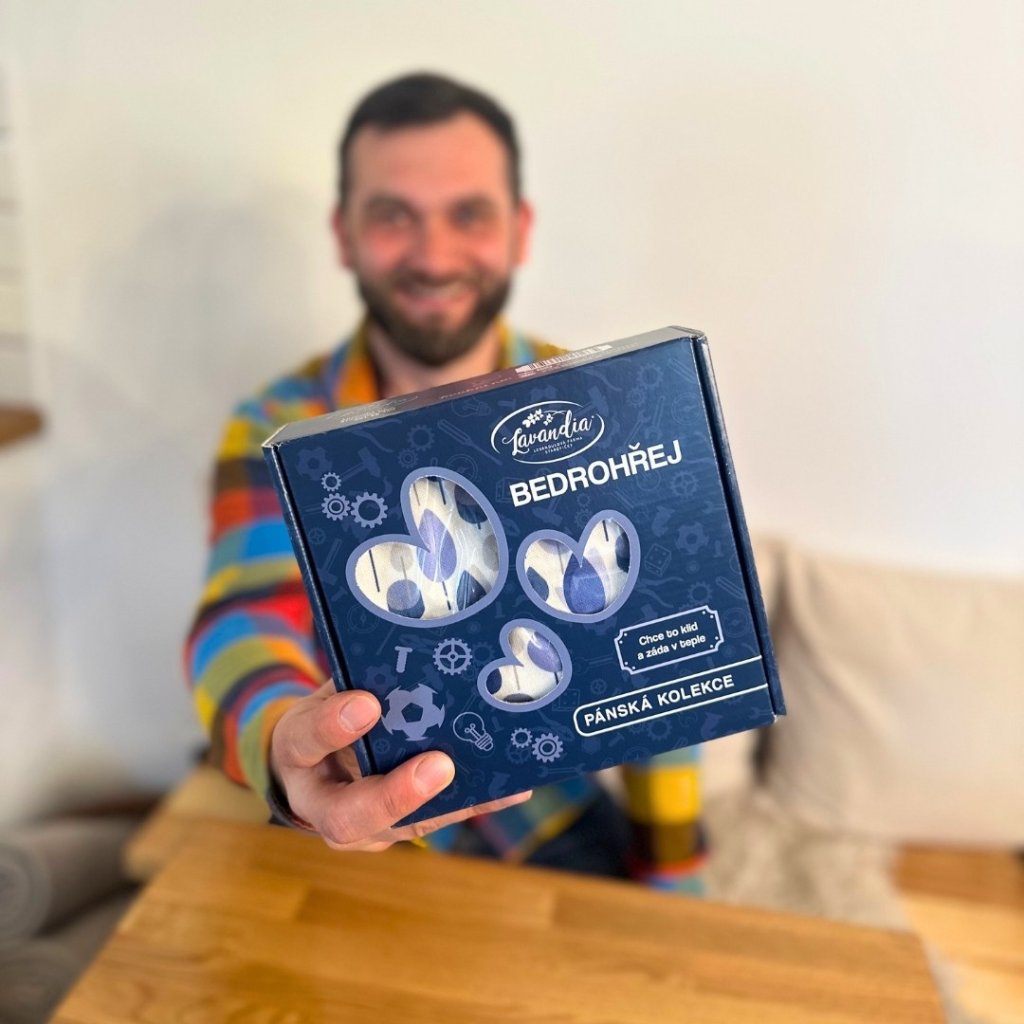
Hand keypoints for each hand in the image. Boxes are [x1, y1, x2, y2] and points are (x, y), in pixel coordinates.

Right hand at [269, 681, 531, 850]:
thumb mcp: (328, 688)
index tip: (367, 703)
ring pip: (403, 827)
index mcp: (296, 752)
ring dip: (451, 802)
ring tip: (499, 781)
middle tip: (439, 765)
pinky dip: (476, 803)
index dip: (331, 726)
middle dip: (396, 795)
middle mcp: (321, 804)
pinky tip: (513, 789)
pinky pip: (437, 820)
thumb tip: (417, 644)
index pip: (304, 742)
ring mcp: (362, 827)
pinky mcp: (398, 831)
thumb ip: (359, 677)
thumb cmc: (326, 713)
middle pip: (349, 817)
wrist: (312, 763)